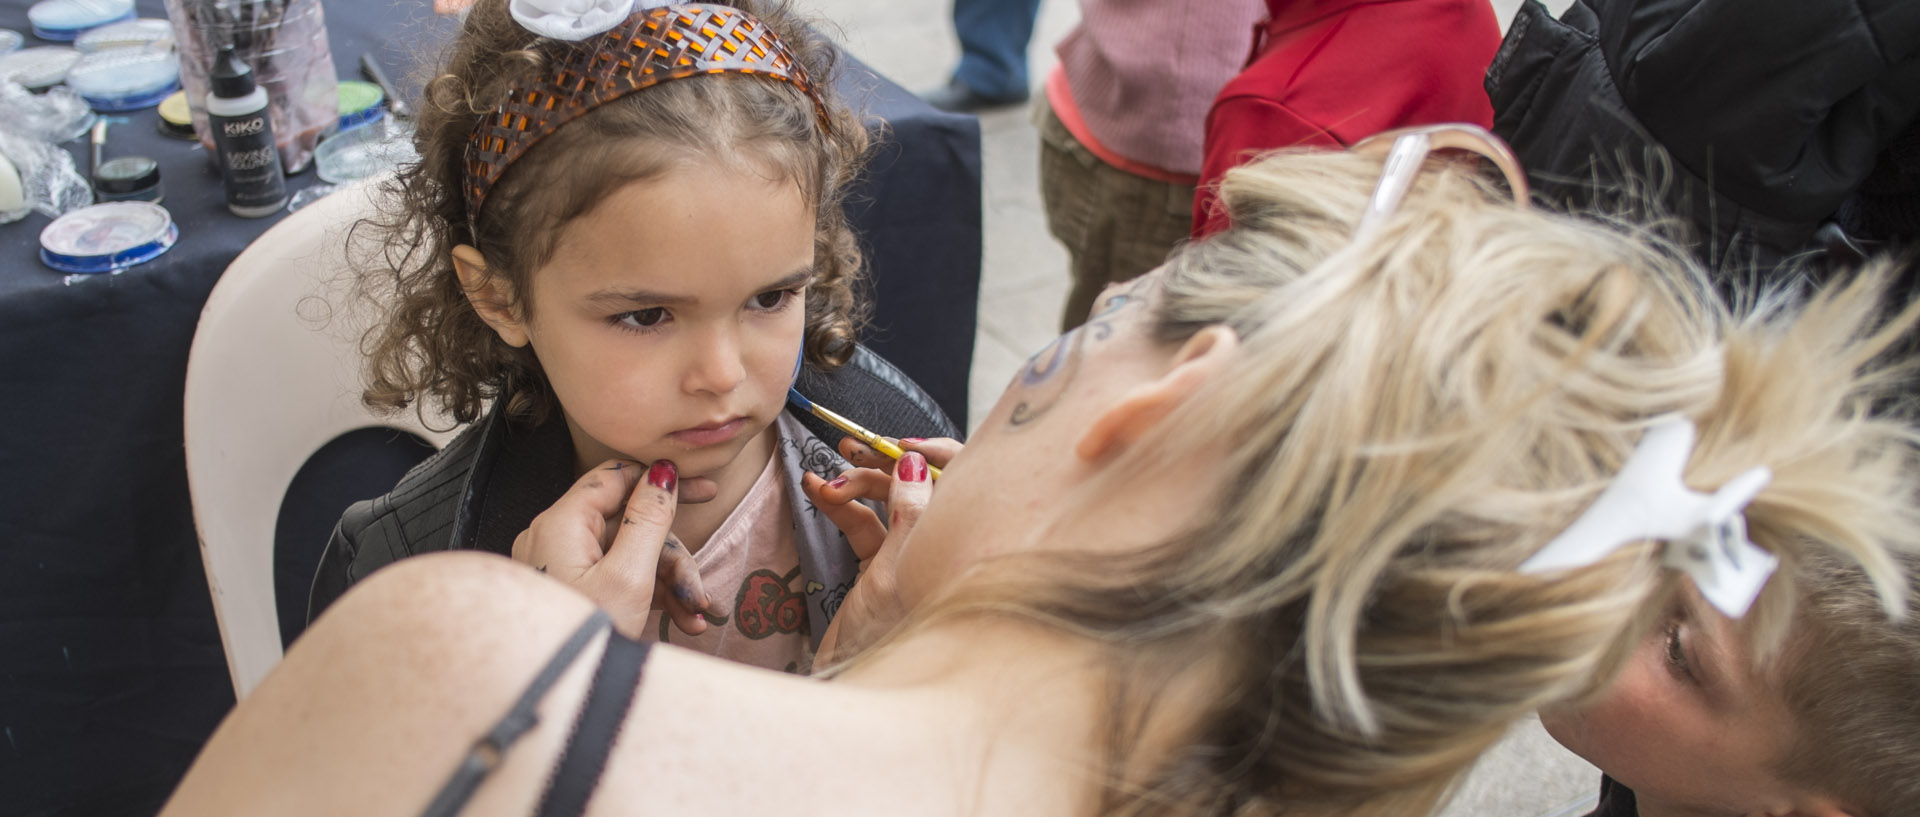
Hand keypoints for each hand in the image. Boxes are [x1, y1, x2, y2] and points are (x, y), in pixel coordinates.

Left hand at [510, 459, 722, 636]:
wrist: (551, 704)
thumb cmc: (583, 642)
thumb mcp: (629, 577)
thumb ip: (649, 519)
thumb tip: (662, 472)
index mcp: (562, 524)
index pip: (617, 478)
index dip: (663, 481)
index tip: (704, 490)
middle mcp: (554, 539)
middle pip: (629, 525)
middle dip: (672, 557)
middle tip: (701, 587)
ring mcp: (559, 567)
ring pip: (627, 556)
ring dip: (667, 584)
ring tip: (693, 617)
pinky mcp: (568, 591)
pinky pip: (613, 579)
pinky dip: (647, 596)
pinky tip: (679, 622)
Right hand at [805, 438, 961, 663]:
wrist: (858, 691)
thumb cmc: (888, 641)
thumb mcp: (895, 572)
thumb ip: (909, 513)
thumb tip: (914, 461)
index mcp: (962, 545)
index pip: (964, 482)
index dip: (936, 454)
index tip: (899, 446)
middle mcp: (942, 545)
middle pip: (922, 483)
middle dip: (883, 463)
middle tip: (851, 451)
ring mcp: (911, 555)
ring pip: (889, 499)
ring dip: (856, 483)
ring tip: (825, 479)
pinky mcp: (882, 566)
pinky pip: (865, 523)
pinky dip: (842, 506)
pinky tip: (817, 492)